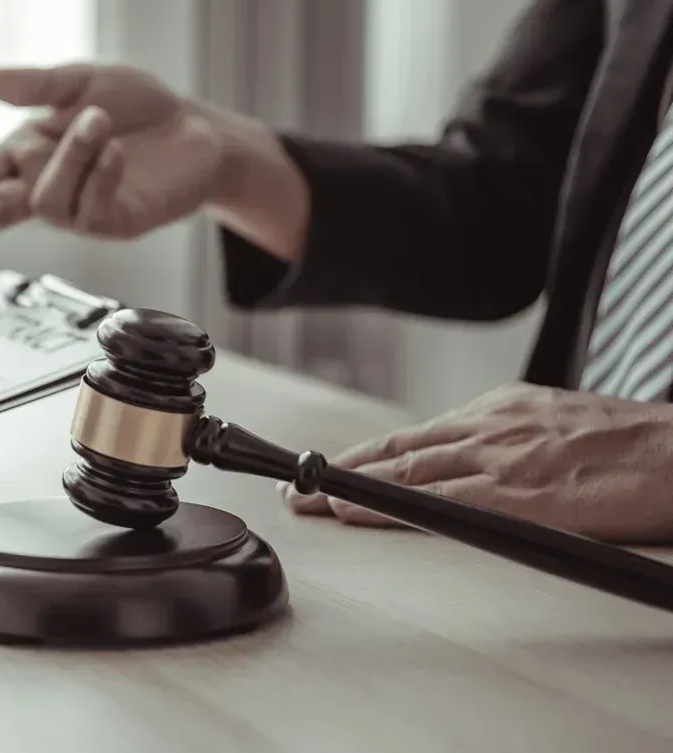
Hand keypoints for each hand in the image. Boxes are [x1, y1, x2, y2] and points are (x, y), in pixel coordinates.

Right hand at [0, 63, 223, 238]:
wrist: (197, 128)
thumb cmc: (138, 107)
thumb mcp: (83, 81)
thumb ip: (35, 86)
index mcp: (29, 152)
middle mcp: (47, 184)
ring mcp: (80, 208)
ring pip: (48, 202)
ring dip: (71, 158)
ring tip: (99, 122)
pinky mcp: (114, 222)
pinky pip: (91, 210)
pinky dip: (100, 175)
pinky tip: (116, 152)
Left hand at [281, 382, 672, 543]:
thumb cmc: (632, 444)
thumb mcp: (557, 421)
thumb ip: (507, 436)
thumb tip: (467, 454)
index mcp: (499, 410)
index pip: (413, 436)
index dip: (361, 455)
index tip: (321, 468)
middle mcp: (490, 429)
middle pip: (395, 453)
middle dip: (336, 471)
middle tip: (290, 488)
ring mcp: (502, 462)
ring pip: (405, 475)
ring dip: (347, 490)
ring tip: (304, 503)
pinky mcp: (522, 497)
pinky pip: (441, 504)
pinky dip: (390, 506)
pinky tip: (356, 511)